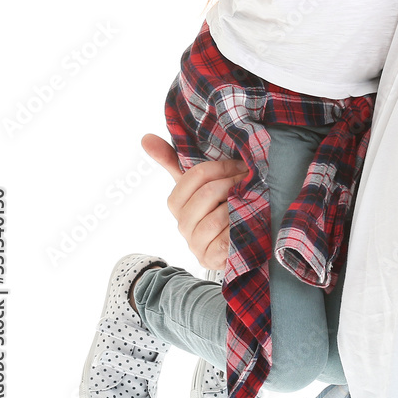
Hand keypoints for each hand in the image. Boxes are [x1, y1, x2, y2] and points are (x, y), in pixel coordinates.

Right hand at [141, 134, 246, 270]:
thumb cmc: (216, 205)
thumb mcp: (199, 182)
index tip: (240, 165)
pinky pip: (223, 240)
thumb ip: (173, 160)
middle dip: (232, 183)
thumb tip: (145, 138)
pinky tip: (247, 221)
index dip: (221, 167)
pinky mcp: (210, 259)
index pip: (194, 176)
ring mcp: (195, 244)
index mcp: (177, 202)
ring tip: (252, 198)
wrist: (234, 242)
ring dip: (238, 205)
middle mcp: (182, 224)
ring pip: (216, 217)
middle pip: (207, 194)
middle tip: (249, 179)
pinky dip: (237, 228)